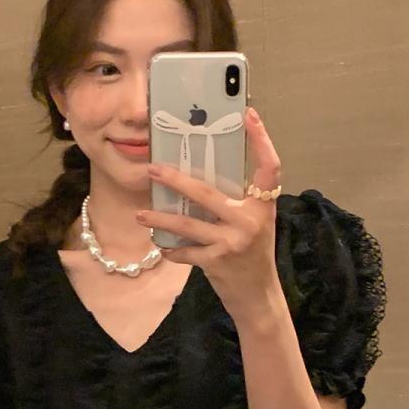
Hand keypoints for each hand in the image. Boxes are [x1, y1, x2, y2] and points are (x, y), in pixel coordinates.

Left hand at [134, 105, 282, 338]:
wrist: (259, 295)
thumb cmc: (255, 253)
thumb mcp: (256, 222)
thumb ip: (239, 200)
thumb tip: (205, 173)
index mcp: (263, 205)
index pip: (268, 166)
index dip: (261, 139)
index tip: (248, 114)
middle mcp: (249, 220)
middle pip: (207, 192)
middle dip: (175, 180)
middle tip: (153, 169)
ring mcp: (232, 241)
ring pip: (187, 224)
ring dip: (160, 218)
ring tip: (140, 213)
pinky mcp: (216, 261)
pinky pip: (185, 251)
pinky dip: (170, 248)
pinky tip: (159, 244)